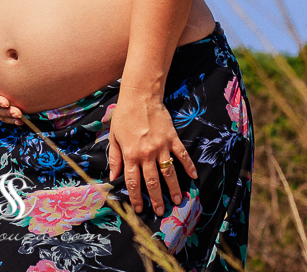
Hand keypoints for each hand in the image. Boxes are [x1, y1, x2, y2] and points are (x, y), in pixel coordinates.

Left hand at [107, 91, 197, 215]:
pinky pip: (182, 155)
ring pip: (168, 172)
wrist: (140, 96)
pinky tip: (193, 177)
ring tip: (178, 200)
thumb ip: (114, 158)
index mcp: (130, 154)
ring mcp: (161, 146)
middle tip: (160, 211)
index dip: (135, 197)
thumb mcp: (114, 137)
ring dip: (173, 188)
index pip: (133, 181)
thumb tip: (112, 177)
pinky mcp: (172, 138)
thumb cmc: (124, 115)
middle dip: (156, 199)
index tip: (139, 209)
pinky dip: (188, 166)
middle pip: (152, 181)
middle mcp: (146, 153)